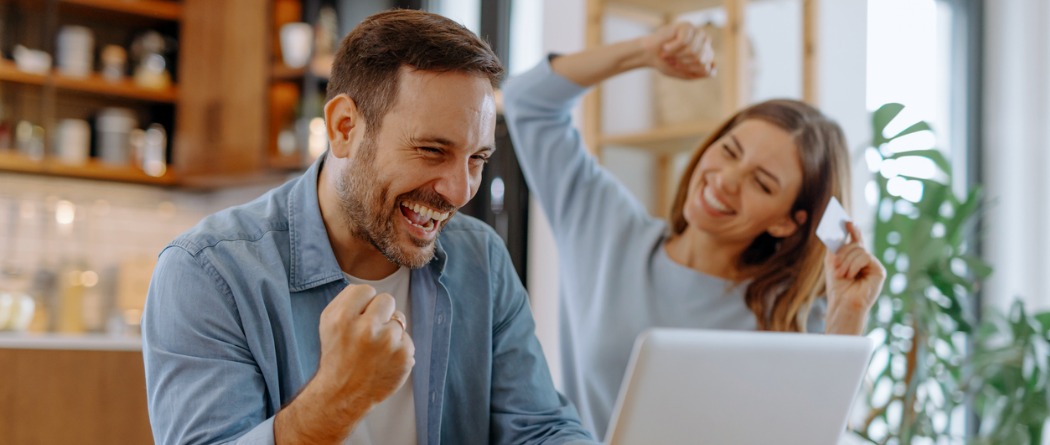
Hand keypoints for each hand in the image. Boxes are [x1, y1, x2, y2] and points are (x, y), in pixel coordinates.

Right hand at [315, 284, 414, 408]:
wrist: (344, 394)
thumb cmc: (337, 355)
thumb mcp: (328, 323)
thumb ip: (347, 300)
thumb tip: (371, 292)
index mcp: (343, 318)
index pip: (366, 290)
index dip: (363, 303)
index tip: (358, 317)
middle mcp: (366, 329)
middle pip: (387, 299)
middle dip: (380, 313)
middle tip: (369, 332)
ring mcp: (388, 343)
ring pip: (399, 320)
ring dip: (390, 331)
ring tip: (375, 350)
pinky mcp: (404, 356)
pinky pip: (407, 339)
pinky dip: (398, 348)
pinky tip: (384, 361)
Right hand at [641, 22, 715, 79]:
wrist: (649, 55)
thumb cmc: (668, 63)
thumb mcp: (687, 73)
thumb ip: (702, 73)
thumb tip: (714, 67)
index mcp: (707, 53)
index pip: (707, 68)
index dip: (689, 70)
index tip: (679, 67)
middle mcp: (705, 41)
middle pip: (701, 60)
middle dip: (684, 63)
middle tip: (673, 60)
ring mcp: (697, 32)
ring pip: (693, 51)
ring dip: (677, 56)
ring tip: (669, 53)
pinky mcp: (687, 26)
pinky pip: (684, 42)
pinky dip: (672, 48)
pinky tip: (666, 47)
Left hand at [824, 222, 885, 334]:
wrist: (844, 303)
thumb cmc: (838, 286)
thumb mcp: (833, 263)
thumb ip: (836, 247)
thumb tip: (840, 232)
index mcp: (854, 259)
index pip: (856, 240)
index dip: (853, 230)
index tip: (847, 221)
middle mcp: (865, 260)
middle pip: (855, 244)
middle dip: (843, 253)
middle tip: (834, 265)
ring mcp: (873, 264)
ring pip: (859, 250)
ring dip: (846, 262)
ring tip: (841, 274)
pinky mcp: (879, 270)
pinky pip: (865, 256)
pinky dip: (854, 265)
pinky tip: (850, 276)